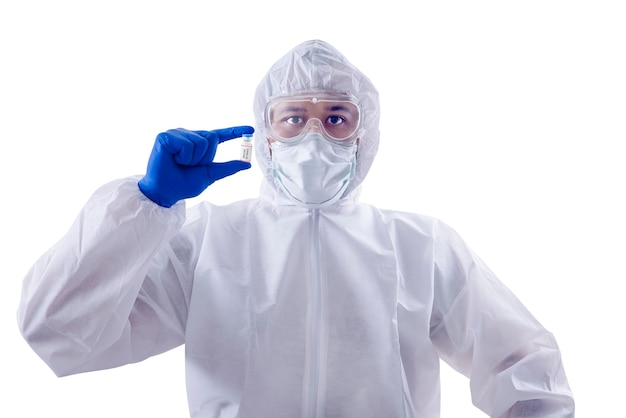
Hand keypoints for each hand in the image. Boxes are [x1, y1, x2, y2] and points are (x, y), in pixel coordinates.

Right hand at [138, 126, 252, 206]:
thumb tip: (247, 164)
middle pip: (212, 137)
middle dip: (206, 157)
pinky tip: (173, 159)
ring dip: (193, 159)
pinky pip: (187, 144)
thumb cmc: (183, 184)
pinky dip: (184, 157)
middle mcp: (189, 135)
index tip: (251, 130)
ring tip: (180, 163)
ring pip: (200, 142)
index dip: (235, 131)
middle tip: (190, 166)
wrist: (165, 193)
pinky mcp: (166, 136)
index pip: (220, 135)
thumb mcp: (210, 175)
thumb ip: (227, 168)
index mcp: (200, 144)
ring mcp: (177, 134)